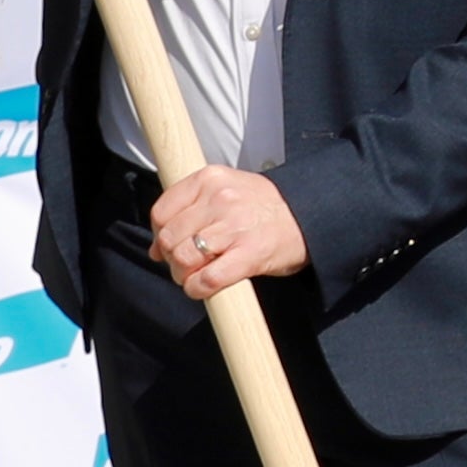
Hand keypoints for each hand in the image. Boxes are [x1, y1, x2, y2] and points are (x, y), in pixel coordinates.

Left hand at [150, 165, 307, 302]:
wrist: (310, 216)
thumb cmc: (265, 207)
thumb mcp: (226, 190)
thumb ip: (190, 210)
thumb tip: (155, 248)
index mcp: (210, 178)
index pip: (161, 211)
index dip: (159, 234)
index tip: (170, 244)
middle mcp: (220, 199)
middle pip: (169, 238)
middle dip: (171, 258)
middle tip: (186, 265)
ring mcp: (235, 227)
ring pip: (183, 258)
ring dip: (183, 275)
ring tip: (196, 275)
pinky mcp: (250, 254)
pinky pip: (208, 279)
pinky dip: (198, 288)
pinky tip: (204, 287)